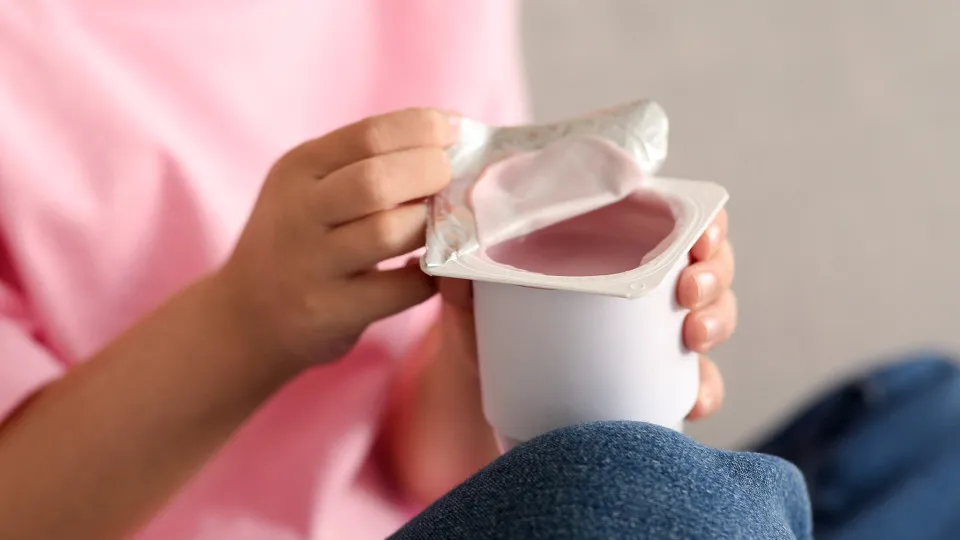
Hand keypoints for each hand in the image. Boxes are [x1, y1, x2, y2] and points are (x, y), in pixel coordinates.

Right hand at [216, 108, 456, 370]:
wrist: (245, 316)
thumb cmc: (300, 241)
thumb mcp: (312, 188)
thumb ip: (367, 162)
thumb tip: (451, 132)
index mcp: (300, 168)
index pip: (370, 134)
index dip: (425, 130)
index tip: (455, 135)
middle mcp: (298, 212)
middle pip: (378, 181)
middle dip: (431, 174)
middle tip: (453, 181)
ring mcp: (310, 265)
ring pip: (388, 232)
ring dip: (431, 225)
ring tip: (445, 225)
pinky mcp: (328, 312)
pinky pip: (398, 290)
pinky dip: (428, 277)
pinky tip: (431, 269)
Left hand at [438, 209, 735, 419]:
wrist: (493, 385)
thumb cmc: (493, 321)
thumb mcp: (477, 294)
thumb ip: (465, 275)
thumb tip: (458, 264)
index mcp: (614, 244)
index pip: (677, 219)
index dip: (704, 222)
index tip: (701, 235)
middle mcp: (648, 282)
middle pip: (709, 264)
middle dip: (715, 272)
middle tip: (689, 288)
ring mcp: (659, 331)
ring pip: (714, 315)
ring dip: (717, 319)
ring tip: (693, 333)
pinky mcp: (658, 378)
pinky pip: (698, 382)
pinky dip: (704, 390)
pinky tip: (693, 399)